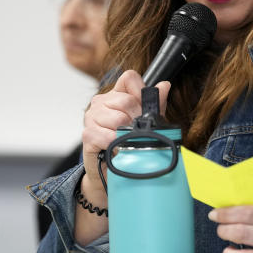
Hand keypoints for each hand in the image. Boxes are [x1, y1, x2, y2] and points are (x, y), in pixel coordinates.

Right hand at [76, 70, 168, 243]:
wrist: (110, 174)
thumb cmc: (126, 145)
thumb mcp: (145, 123)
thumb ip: (155, 105)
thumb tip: (165, 86)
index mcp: (115, 95)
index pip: (129, 78)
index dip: (141, 90)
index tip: (145, 107)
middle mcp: (100, 102)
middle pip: (126, 100)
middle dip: (137, 119)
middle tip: (136, 133)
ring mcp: (91, 117)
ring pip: (118, 118)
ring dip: (126, 134)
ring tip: (125, 142)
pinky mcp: (87, 135)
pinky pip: (107, 135)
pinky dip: (116, 144)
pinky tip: (116, 149)